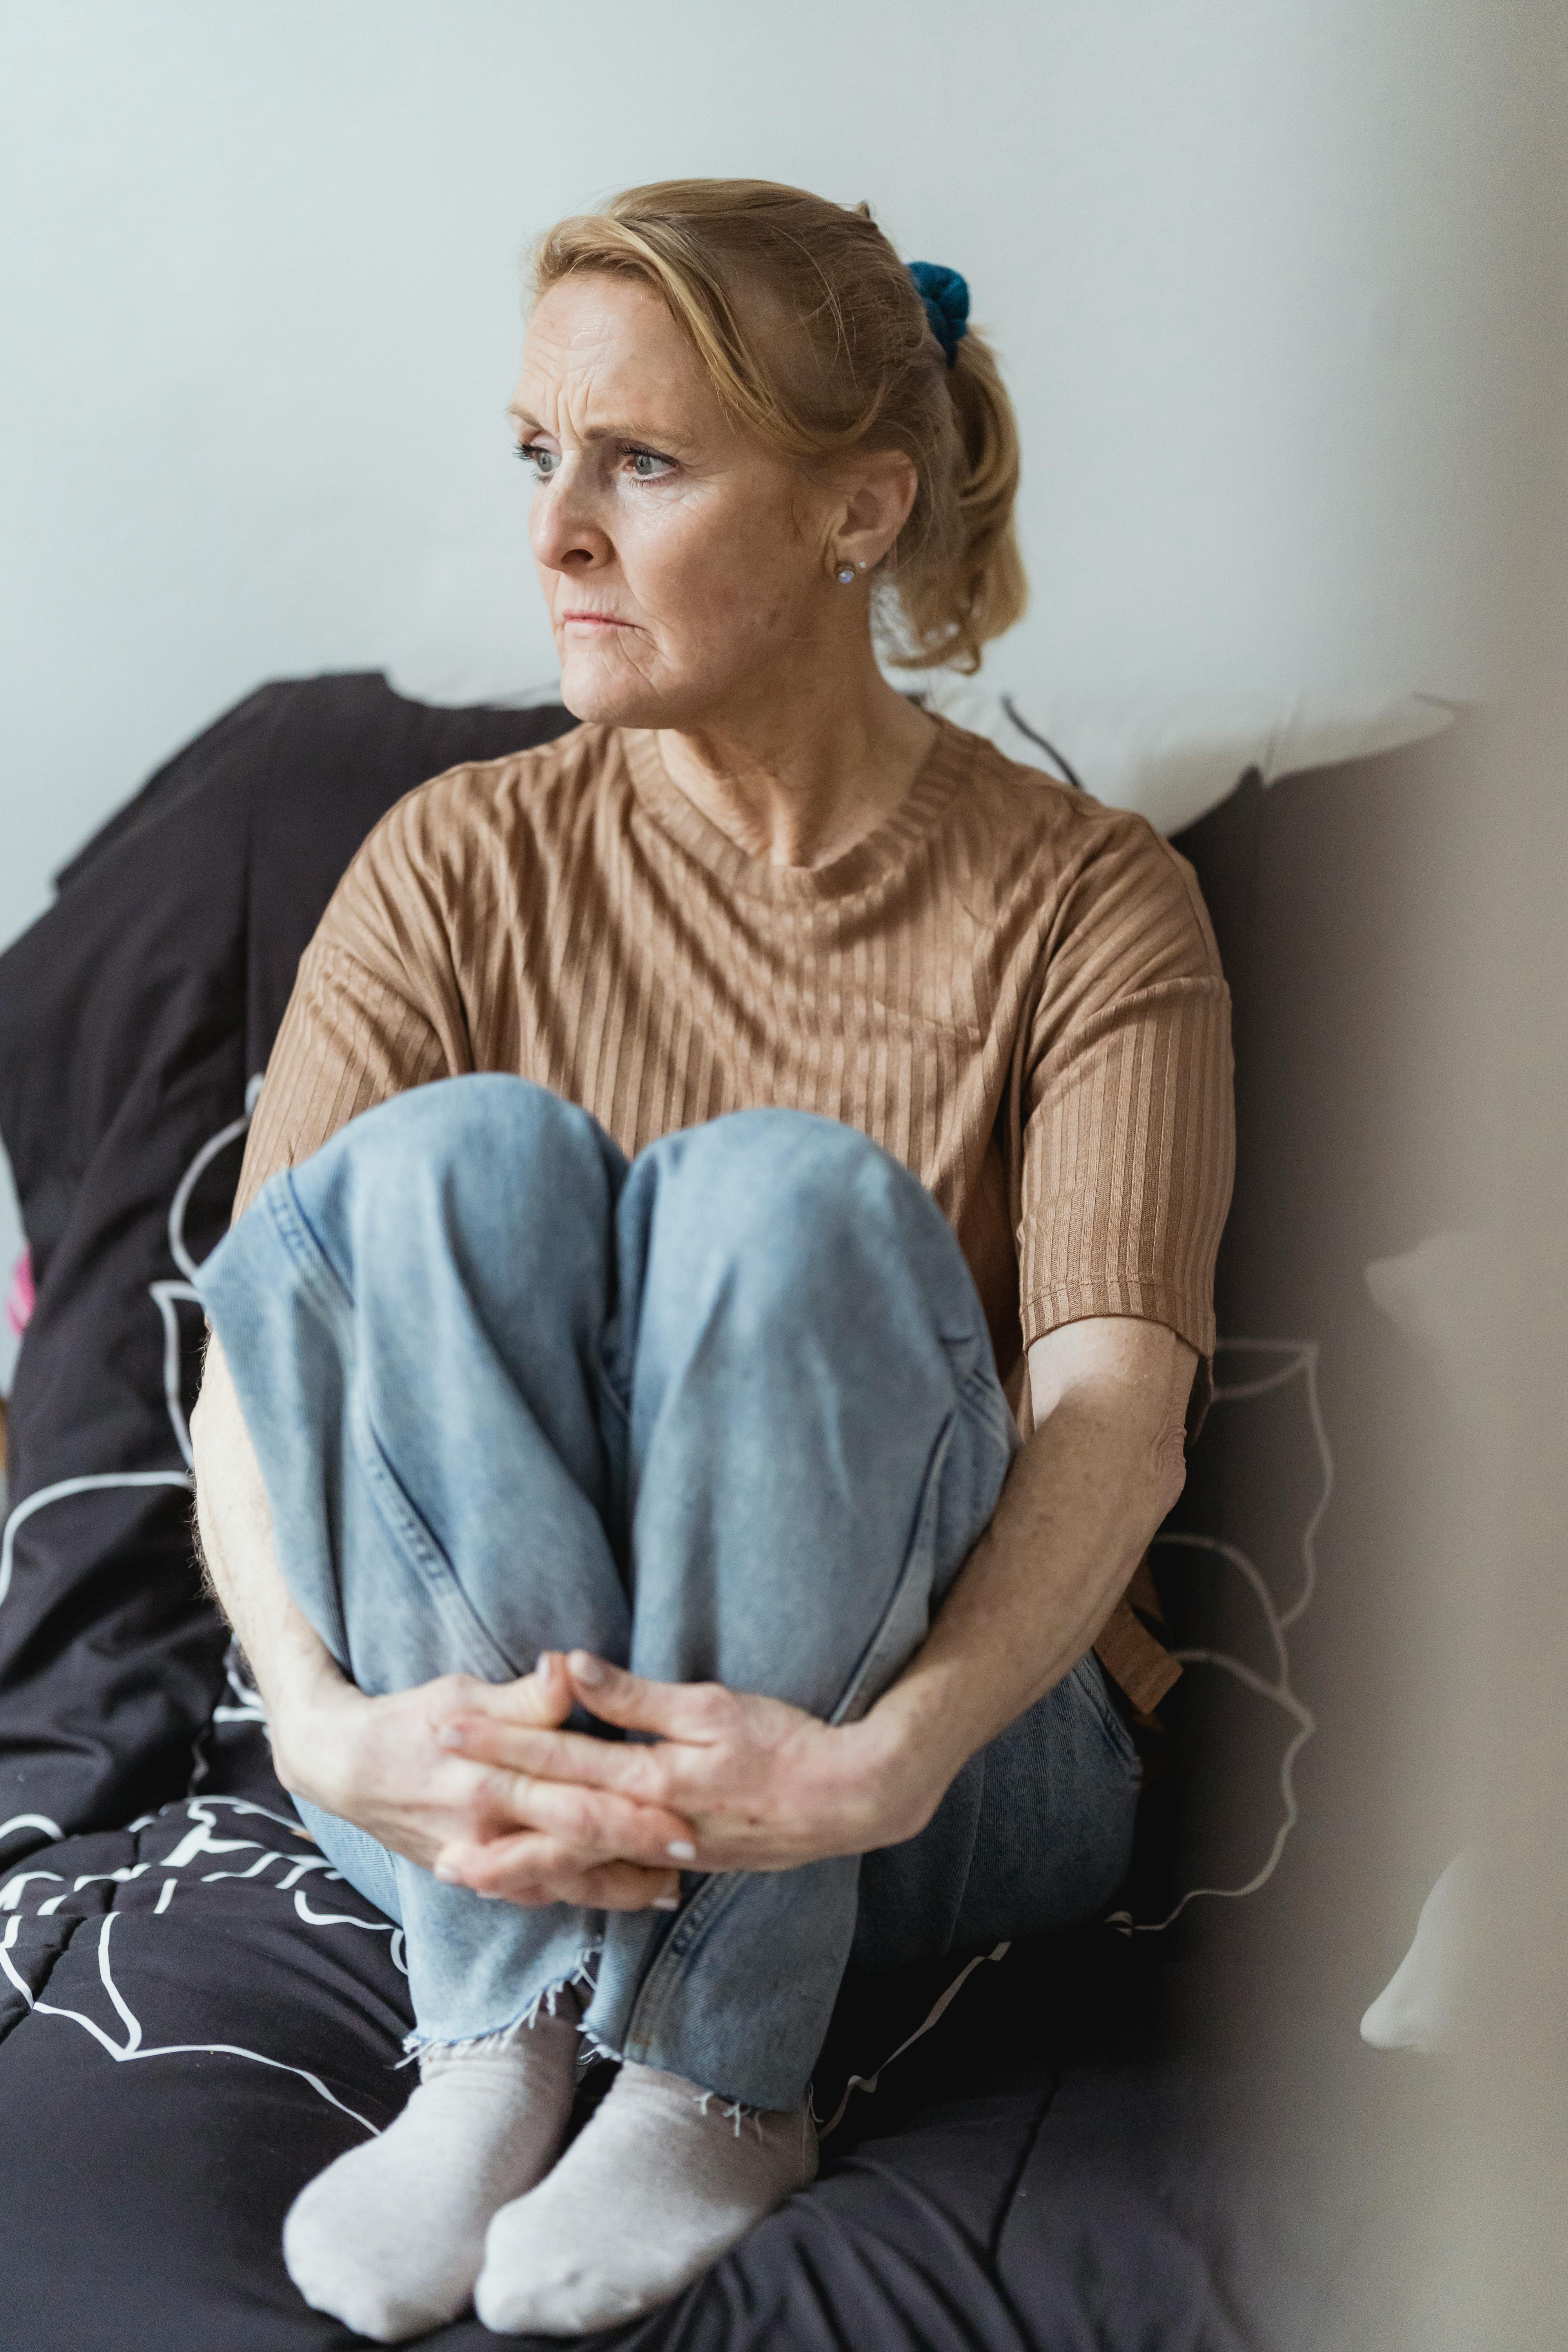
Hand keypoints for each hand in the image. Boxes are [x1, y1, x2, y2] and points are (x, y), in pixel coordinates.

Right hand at [273, 1653, 698, 1912]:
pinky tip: (612, 1894)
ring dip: (615, 1888)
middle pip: (576, 1849)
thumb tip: (569, 1669)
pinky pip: (530, 1893)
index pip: (577, 1802)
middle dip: (635, 1855)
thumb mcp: (463, 1696)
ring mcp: (478, 1861)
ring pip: (558, 1882)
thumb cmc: (412, 1720)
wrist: (344, 1768)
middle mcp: (487, 1832)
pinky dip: (575, 1896)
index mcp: (492, 1782)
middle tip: (692, 1853)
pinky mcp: (471, 1873)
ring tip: (668, 1888)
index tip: (684, 1815)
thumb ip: (525, 1697)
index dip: (632, 1811)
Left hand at [428, 1651, 941, 1899]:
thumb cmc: (784, 1741)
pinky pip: (610, 1879)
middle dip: (491, 1825)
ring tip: (467, 1874)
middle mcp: (648, 1825)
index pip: (556, 1759)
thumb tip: (568, 1669)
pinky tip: (545, 1887)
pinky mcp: (680, 1864)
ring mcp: (663, 1853)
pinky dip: (571, 1883)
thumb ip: (635, 1696)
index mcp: (651, 1779)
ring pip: (577, 1866)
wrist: (848, 1799)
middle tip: (430, 1833)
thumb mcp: (711, 1706)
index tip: (448, 1732)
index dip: (499, 1745)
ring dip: (519, 1868)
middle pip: (553, 1826)